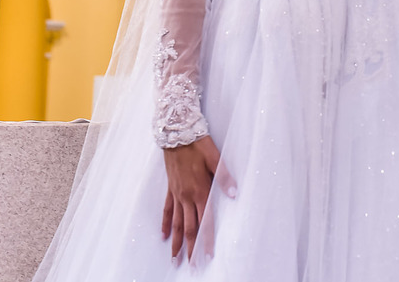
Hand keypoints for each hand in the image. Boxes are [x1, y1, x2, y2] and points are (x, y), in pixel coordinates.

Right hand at [162, 136, 235, 262]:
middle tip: (191, 266)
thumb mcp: (215, 158)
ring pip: (177, 223)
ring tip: (174, 258)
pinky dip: (167, 223)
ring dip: (176, 242)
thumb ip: (225, 177)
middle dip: (190, 249)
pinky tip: (164, 235)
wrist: (176, 133)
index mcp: (200, 191)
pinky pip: (168, 210)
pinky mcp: (170, 188)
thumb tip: (234, 194)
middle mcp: (187, 196)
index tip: (207, 256)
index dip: (206, 240)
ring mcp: (177, 194)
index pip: (204, 221)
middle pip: (189, 228)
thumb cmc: (198, 144)